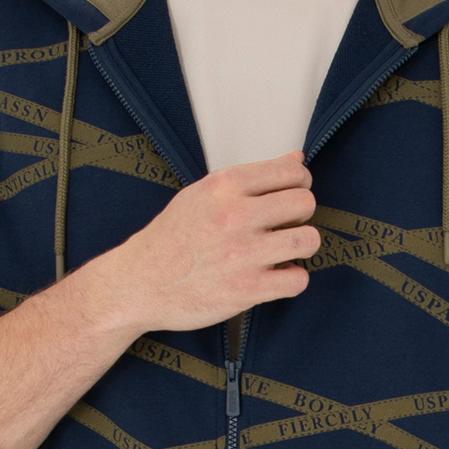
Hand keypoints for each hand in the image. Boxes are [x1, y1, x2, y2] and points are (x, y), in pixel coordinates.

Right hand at [92, 154, 317, 334]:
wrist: (139, 283)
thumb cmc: (170, 239)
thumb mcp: (202, 194)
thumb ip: (250, 178)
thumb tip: (295, 157)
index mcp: (224, 185)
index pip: (291, 170)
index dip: (299, 183)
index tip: (290, 195)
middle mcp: (235, 216)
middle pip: (305, 203)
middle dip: (300, 215)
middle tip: (284, 226)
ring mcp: (242, 254)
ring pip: (309, 240)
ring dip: (301, 246)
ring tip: (283, 251)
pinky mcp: (247, 290)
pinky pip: (298, 279)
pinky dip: (291, 279)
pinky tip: (275, 276)